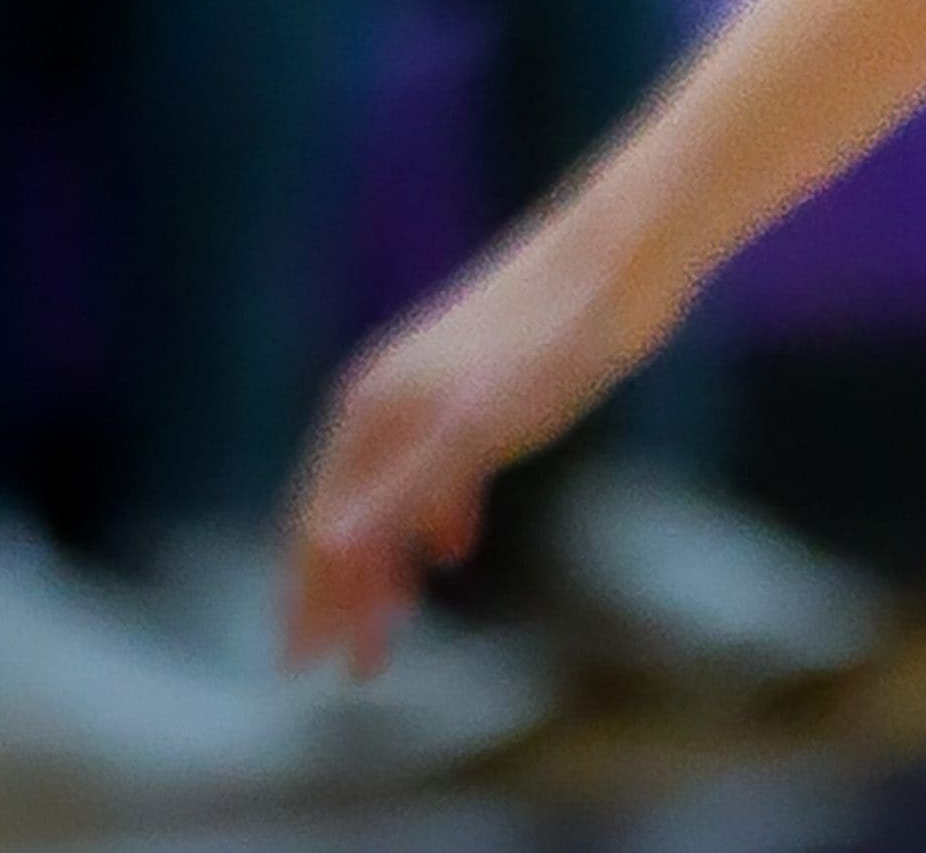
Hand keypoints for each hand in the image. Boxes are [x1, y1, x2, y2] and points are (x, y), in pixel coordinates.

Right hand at [287, 188, 668, 667]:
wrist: (622, 255)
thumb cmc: (550, 341)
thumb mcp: (478, 428)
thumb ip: (405, 489)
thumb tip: (326, 546)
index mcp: (375, 409)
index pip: (320, 522)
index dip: (310, 594)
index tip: (303, 665)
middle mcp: (389, 395)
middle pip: (347, 510)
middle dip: (342, 590)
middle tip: (351, 669)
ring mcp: (433, 386)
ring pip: (391, 490)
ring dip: (387, 561)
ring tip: (395, 624)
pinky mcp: (479, 383)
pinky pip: (435, 466)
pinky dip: (433, 516)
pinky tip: (455, 548)